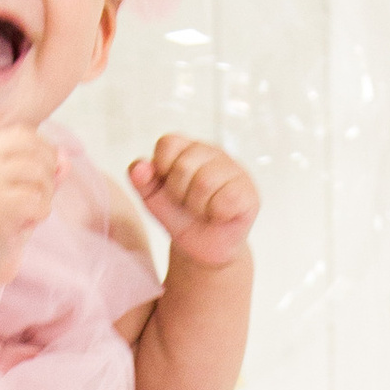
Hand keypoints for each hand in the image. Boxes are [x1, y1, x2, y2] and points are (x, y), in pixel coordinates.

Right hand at [0, 124, 62, 295]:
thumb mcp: (17, 199)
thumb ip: (42, 178)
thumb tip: (66, 160)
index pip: (22, 132)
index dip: (43, 150)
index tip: (44, 176)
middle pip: (35, 149)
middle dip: (49, 174)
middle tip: (39, 200)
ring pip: (38, 173)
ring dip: (45, 196)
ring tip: (31, 215)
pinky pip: (35, 201)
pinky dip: (39, 215)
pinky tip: (24, 226)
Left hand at [129, 133, 257, 268]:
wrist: (201, 247)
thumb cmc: (180, 215)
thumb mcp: (153, 197)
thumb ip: (141, 179)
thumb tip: (139, 168)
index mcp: (189, 147)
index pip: (168, 143)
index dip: (162, 170)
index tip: (169, 187)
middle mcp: (214, 153)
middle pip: (184, 165)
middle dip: (178, 193)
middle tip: (188, 203)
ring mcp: (234, 170)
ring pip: (205, 182)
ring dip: (197, 206)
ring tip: (203, 210)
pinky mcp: (249, 193)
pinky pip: (226, 199)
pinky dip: (216, 213)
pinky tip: (219, 215)